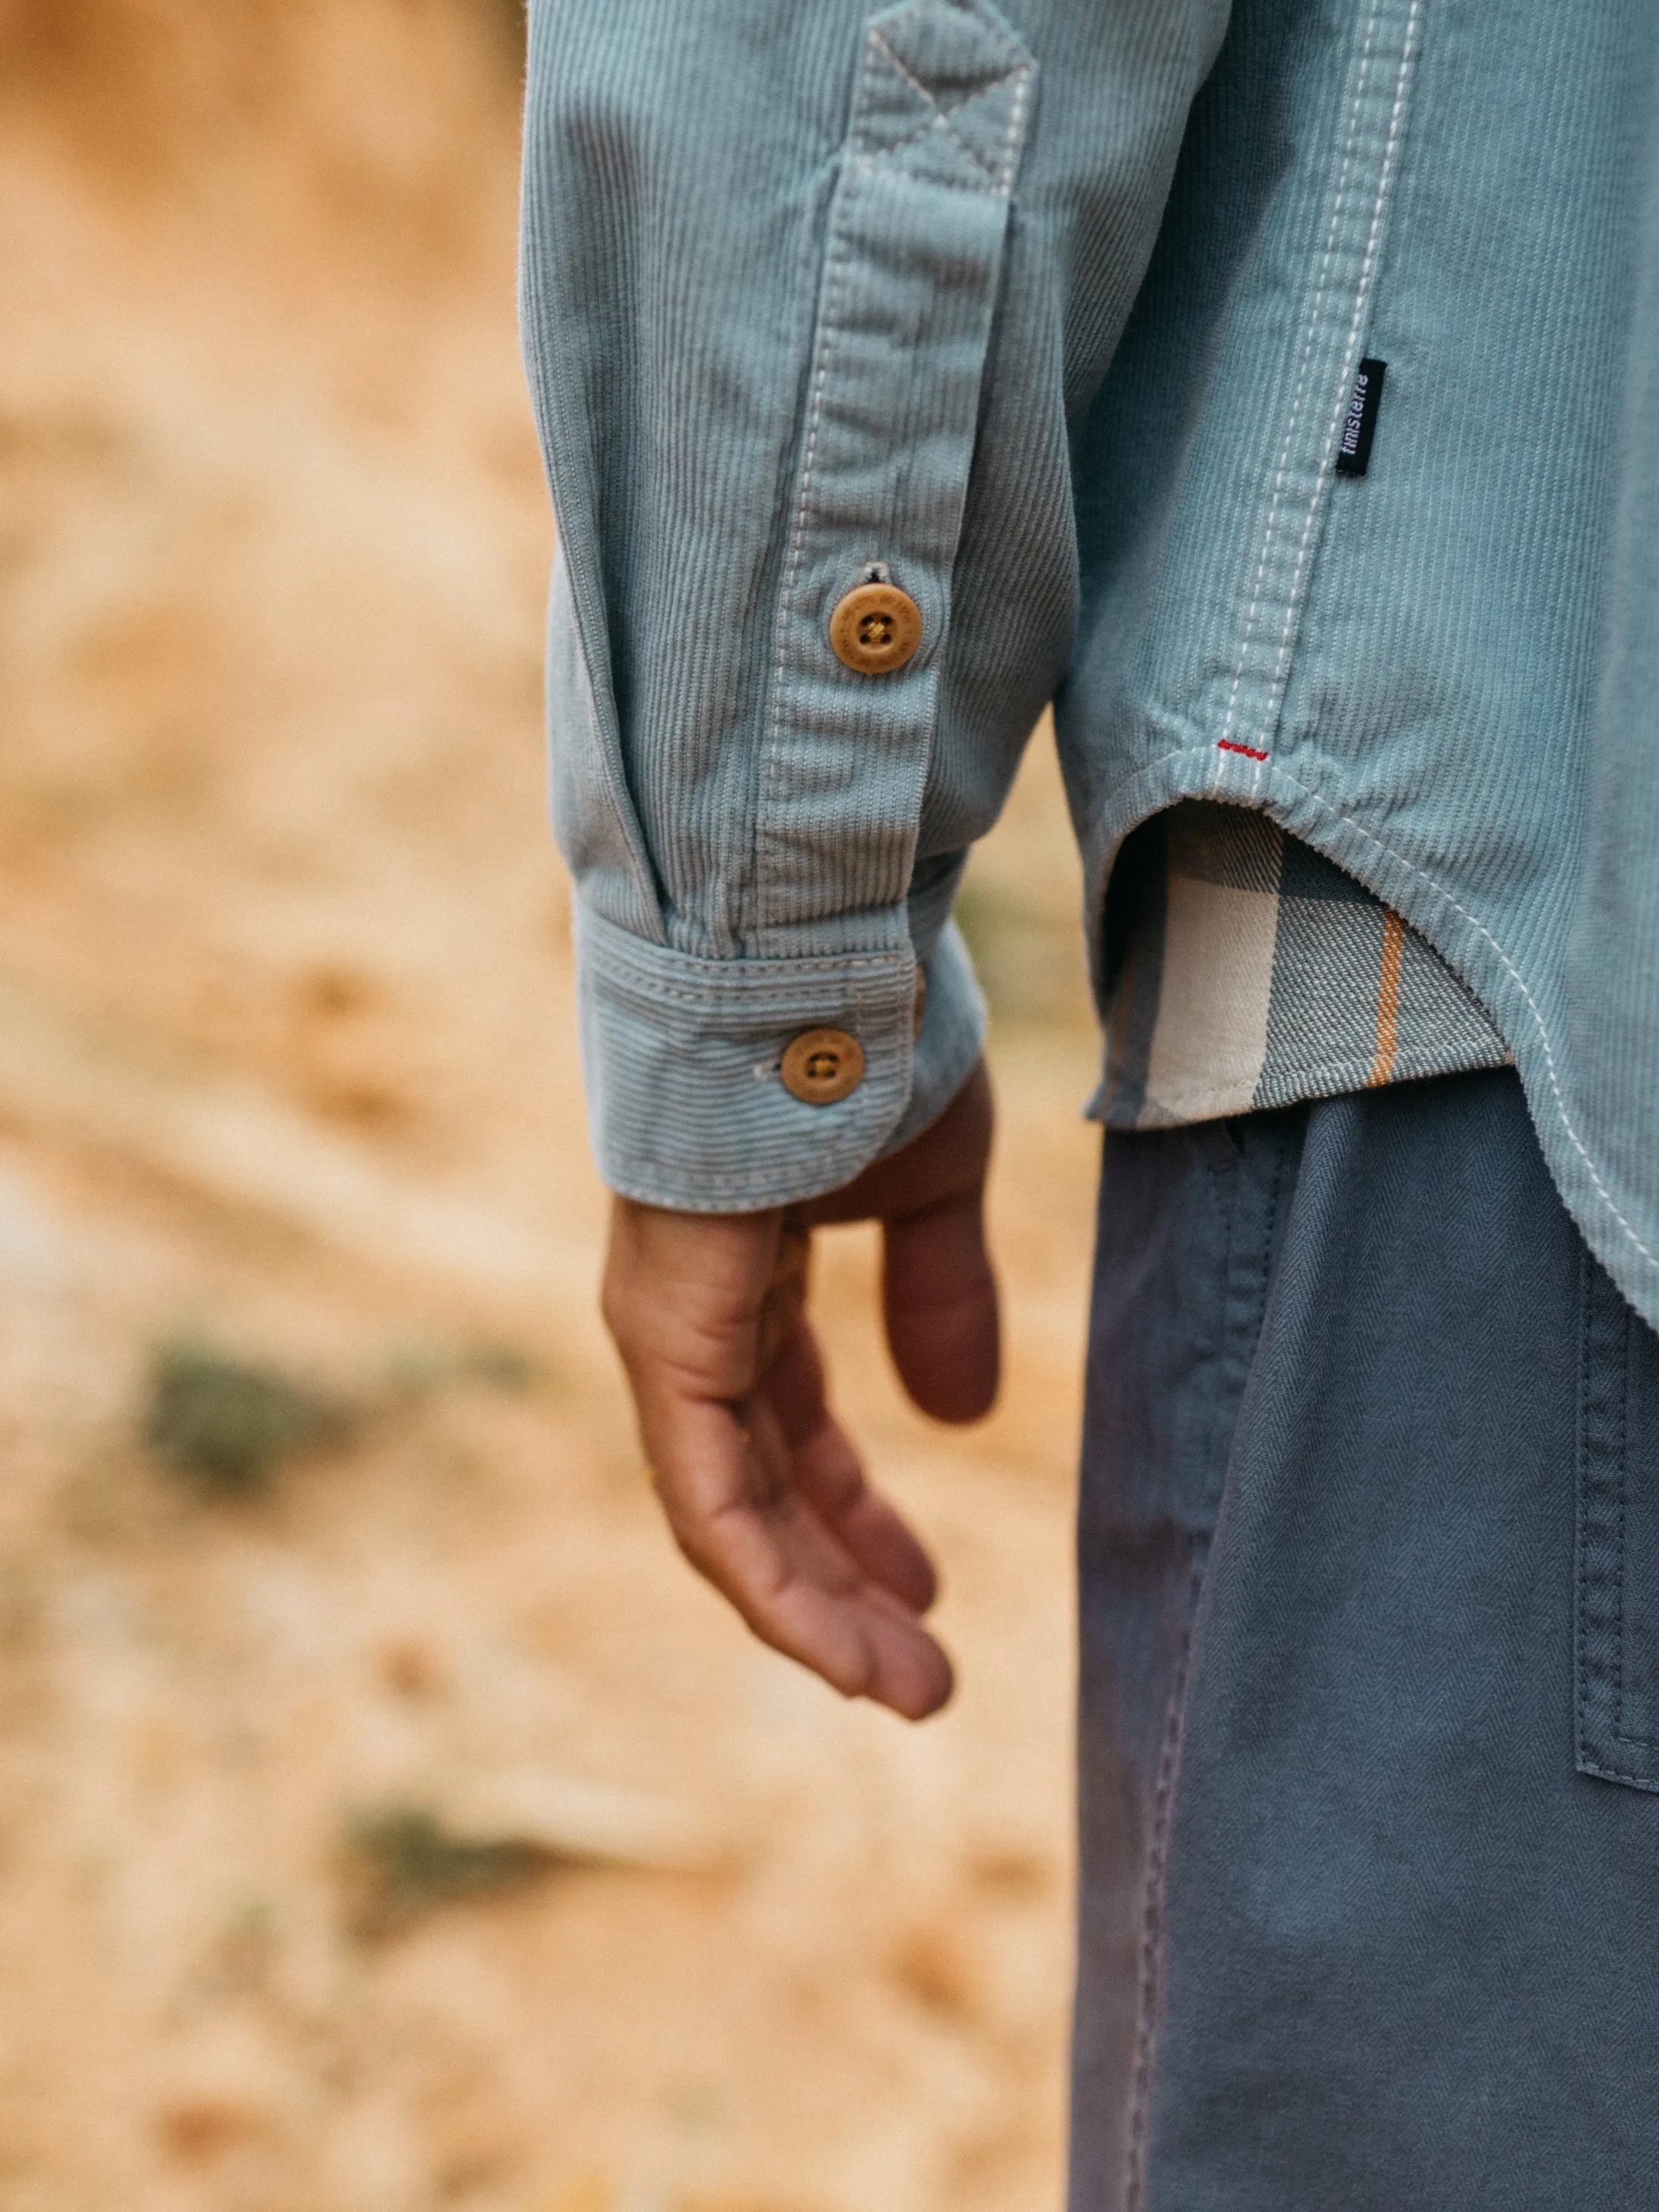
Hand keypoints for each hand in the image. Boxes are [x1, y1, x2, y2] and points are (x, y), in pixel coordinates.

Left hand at [601, 1061, 997, 1719]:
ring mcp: (672, 1328)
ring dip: (818, 1609)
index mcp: (751, 1272)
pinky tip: (841, 1649)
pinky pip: (712, 1492)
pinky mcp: (668, 1337)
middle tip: (920, 1675)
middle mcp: (696, 1313)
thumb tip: (962, 1416)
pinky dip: (772, 1579)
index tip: (924, 1586)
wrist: (807, 948)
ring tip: (908, 1693)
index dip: (855, 1511)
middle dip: (841, 1581)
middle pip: (762, 1481)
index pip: (791, 1423)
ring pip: (734, 1508)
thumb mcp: (928, 1187)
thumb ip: (937, 1295)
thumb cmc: (868, 1043)